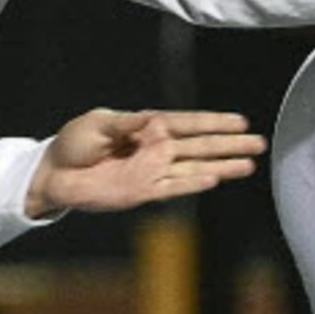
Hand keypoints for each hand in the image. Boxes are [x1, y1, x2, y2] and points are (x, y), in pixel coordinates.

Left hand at [25, 110, 264, 217]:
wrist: (55, 174)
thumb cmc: (75, 142)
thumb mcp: (98, 124)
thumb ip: (126, 124)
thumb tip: (150, 121)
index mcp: (148, 127)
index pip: (188, 123)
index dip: (214, 122)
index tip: (240, 122)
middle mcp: (156, 149)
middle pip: (200, 146)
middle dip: (229, 145)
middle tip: (259, 143)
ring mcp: (152, 172)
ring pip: (195, 168)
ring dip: (221, 167)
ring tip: (249, 165)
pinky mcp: (144, 192)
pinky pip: (174, 188)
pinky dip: (193, 184)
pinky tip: (214, 180)